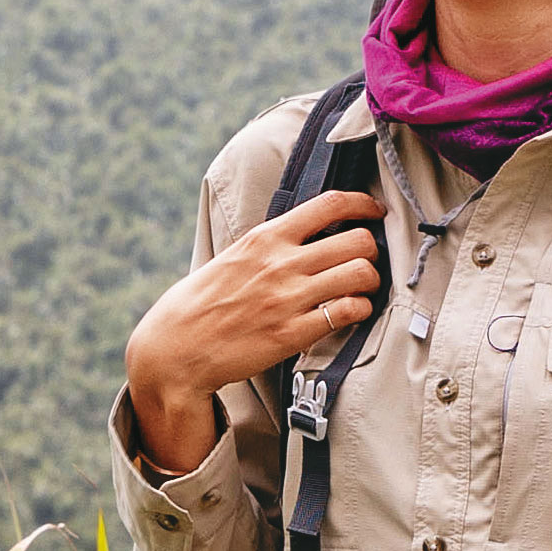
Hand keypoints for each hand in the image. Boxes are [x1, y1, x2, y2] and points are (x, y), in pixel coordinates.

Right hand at [119, 191, 389, 472]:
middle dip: (371, 250)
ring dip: (370, 282)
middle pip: (358, 240)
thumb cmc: (205, 301)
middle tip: (366, 261)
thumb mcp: (235, 255)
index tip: (374, 212)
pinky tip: (351, 313)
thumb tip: (309, 231)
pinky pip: (348, 312)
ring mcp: (288, 298)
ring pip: (361, 274)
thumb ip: (272, 242)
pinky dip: (360, 311)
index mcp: (266, 237)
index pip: (330, 204)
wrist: (177, 346)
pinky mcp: (293, 333)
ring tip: (361, 290)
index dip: (364, 204)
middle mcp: (280, 263)